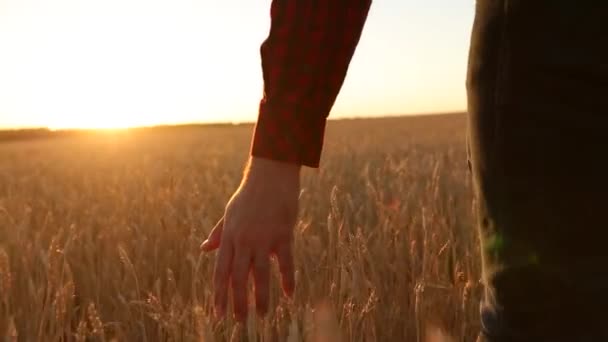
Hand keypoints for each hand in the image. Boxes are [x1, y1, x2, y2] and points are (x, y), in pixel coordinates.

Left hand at [201, 157, 300, 320]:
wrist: (271, 175)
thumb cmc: (249, 195)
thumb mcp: (229, 214)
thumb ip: (218, 234)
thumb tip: (204, 249)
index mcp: (229, 237)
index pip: (221, 271)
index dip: (219, 294)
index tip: (217, 314)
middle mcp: (244, 240)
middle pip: (239, 278)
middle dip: (237, 302)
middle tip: (238, 322)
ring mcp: (264, 238)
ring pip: (261, 274)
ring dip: (261, 298)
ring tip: (262, 316)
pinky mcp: (283, 234)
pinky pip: (285, 262)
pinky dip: (287, 279)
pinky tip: (289, 295)